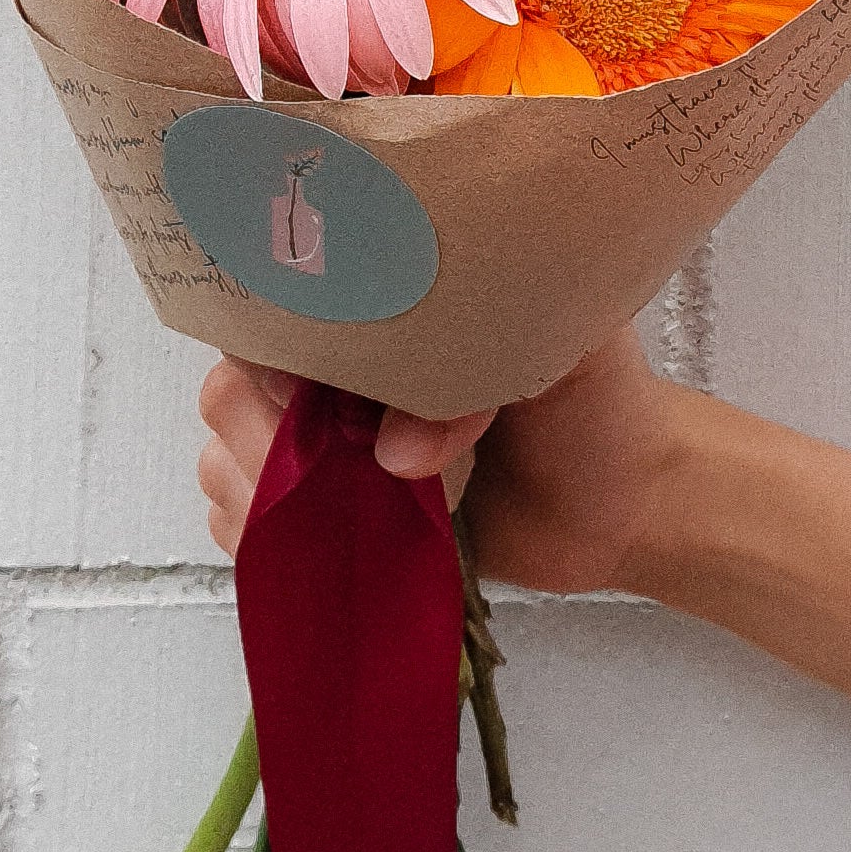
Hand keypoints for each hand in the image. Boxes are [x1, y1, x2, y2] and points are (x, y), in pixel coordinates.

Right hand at [195, 321, 695, 595]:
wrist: (627, 502)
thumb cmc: (597, 405)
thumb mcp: (560, 357)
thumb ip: (480, 377)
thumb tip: (395, 455)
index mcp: (377, 307)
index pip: (267, 308)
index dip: (265, 352)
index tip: (300, 394)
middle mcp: (334, 370)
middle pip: (228, 389)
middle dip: (260, 435)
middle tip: (329, 470)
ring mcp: (325, 448)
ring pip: (224, 459)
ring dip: (261, 495)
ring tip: (343, 514)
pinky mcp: (331, 518)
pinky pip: (246, 526)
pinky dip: (264, 541)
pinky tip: (326, 544)